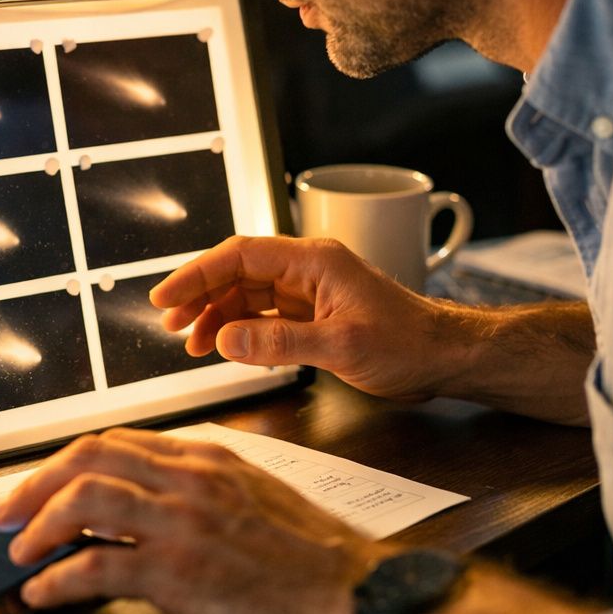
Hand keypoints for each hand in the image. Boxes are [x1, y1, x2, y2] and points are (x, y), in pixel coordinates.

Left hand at [0, 428, 369, 613]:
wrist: (349, 590)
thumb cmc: (307, 552)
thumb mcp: (250, 495)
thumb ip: (196, 487)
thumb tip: (140, 498)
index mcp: (204, 457)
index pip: (113, 441)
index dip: (63, 462)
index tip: (38, 482)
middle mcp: (188, 479)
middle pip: (87, 458)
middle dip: (34, 483)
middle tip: (5, 511)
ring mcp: (182, 523)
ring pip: (85, 500)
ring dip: (39, 525)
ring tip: (21, 551)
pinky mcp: (181, 571)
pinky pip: (99, 564)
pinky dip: (59, 579)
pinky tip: (46, 593)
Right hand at [152, 235, 456, 401]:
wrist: (446, 357)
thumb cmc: (408, 343)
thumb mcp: (341, 346)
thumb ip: (278, 344)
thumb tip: (224, 339)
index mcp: (312, 260)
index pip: (240, 256)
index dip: (198, 274)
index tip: (166, 296)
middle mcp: (307, 269)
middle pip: (238, 272)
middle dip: (201, 295)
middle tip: (170, 324)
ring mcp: (310, 291)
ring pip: (248, 294)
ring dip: (217, 316)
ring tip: (192, 343)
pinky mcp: (314, 314)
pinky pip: (264, 315)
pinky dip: (240, 329)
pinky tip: (225, 346)